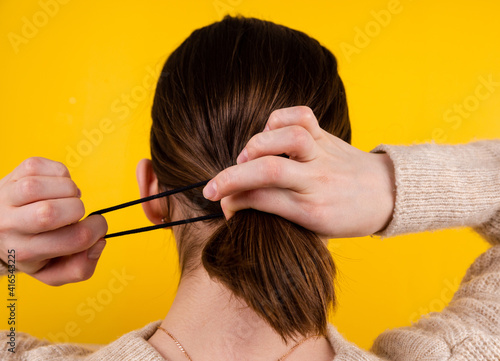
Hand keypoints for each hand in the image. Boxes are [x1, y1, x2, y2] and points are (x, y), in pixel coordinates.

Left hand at [0, 157, 107, 285]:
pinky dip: (59, 173)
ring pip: (43, 186)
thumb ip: (81, 268)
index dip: (98, 229)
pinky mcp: (12, 175)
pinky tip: (56, 186)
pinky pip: (42, 166)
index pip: (75, 239)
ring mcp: (7, 197)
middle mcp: (10, 226)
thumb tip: (99, 242)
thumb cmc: (31, 248)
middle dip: (78, 209)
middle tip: (75, 213)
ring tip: (65, 198)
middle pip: (51, 213)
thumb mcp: (51, 271)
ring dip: (69, 189)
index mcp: (25, 253)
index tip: (97, 225)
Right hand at [203, 106, 394, 237]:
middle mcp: (318, 180)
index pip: (264, 202)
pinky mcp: (327, 136)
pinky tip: (269, 133)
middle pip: (270, 171)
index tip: (222, 204)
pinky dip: (279, 119)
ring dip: (257, 145)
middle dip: (231, 178)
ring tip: (245, 158)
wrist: (388, 195)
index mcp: (314, 211)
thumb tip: (242, 202)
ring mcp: (323, 154)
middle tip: (211, 189)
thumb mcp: (315, 228)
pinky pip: (303, 116)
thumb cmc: (348, 217)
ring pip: (288, 139)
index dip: (234, 202)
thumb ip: (280, 214)